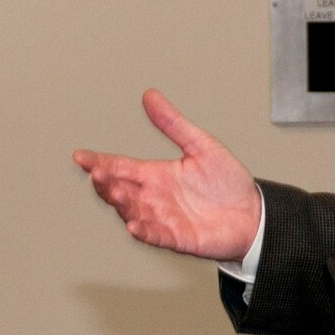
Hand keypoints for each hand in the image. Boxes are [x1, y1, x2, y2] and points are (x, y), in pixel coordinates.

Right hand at [73, 89, 260, 259]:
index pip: (120, 166)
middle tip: (97, 173)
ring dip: (122, 204)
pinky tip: (134, 224)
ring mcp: (164, 219)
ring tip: (115, 192)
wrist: (254, 213)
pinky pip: (156, 236)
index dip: (99, 162)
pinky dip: (145, 231)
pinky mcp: (178, 238)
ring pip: (133, 212)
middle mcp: (155, 197)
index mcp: (156, 174)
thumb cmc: (228, 183)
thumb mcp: (201, 145)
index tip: (80, 156)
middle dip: (106, 183)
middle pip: (120, 190)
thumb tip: (150, 96)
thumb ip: (173, 124)